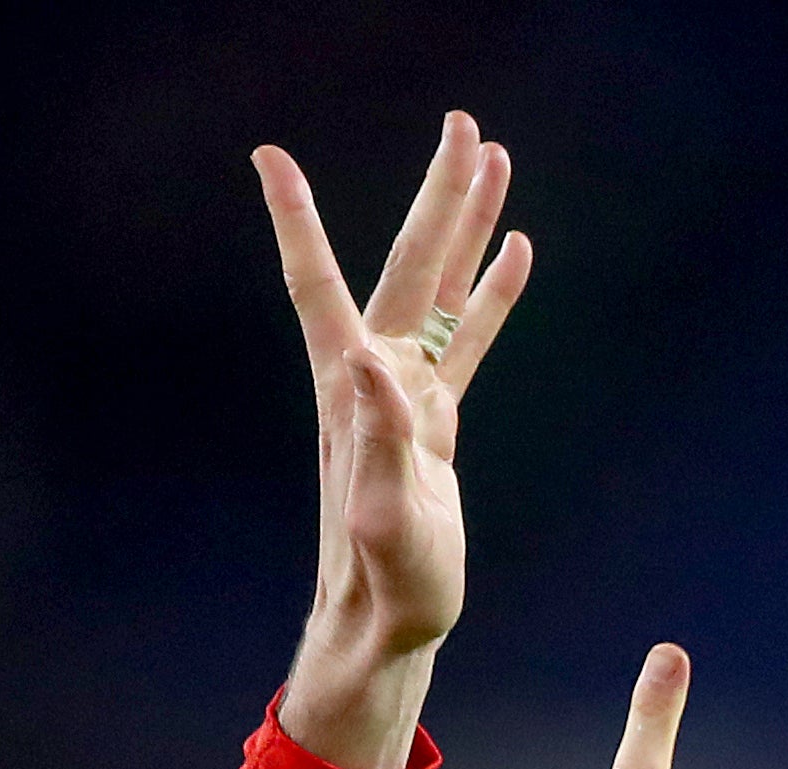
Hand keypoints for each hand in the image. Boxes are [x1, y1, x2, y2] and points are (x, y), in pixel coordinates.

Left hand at [255, 113, 528, 768]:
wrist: (389, 623)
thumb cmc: (383, 581)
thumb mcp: (382, 513)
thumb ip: (378, 435)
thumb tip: (369, 356)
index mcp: (351, 390)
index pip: (320, 286)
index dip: (298, 222)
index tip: (272, 158)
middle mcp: (373, 378)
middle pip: (408, 264)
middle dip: (437, 194)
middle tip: (466, 126)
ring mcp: (407, 394)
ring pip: (442, 289)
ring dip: (466, 226)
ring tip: (496, 160)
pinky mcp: (438, 421)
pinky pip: (468, 340)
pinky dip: (491, 294)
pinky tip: (515, 252)